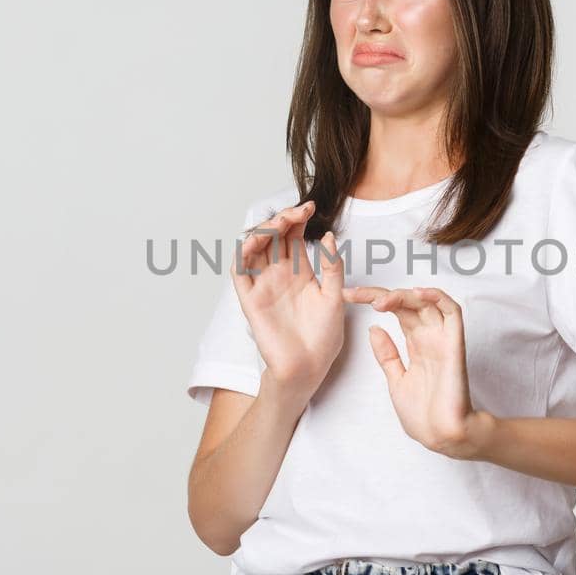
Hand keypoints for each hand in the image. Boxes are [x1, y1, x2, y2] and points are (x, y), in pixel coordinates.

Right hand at [231, 201, 345, 399]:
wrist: (309, 367)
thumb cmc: (324, 337)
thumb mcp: (335, 297)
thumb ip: (332, 267)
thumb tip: (329, 236)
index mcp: (300, 271)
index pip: (294, 236)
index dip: (298, 219)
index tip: (311, 207)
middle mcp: (279, 274)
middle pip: (273, 236)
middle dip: (283, 219)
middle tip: (297, 212)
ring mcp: (264, 285)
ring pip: (255, 248)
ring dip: (263, 230)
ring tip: (280, 222)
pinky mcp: (251, 299)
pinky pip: (240, 272)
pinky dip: (242, 253)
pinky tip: (254, 241)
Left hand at [343, 285, 488, 458]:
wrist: (439, 436)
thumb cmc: (423, 415)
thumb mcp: (396, 380)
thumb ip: (387, 354)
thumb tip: (374, 329)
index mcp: (416, 344)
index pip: (396, 311)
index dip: (372, 299)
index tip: (347, 296)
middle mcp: (429, 337)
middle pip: (407, 302)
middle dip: (379, 294)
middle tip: (354, 294)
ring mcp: (442, 339)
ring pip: (427, 301)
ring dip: (403, 294)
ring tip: (379, 300)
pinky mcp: (454, 345)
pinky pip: (452, 312)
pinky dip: (437, 297)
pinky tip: (416, 294)